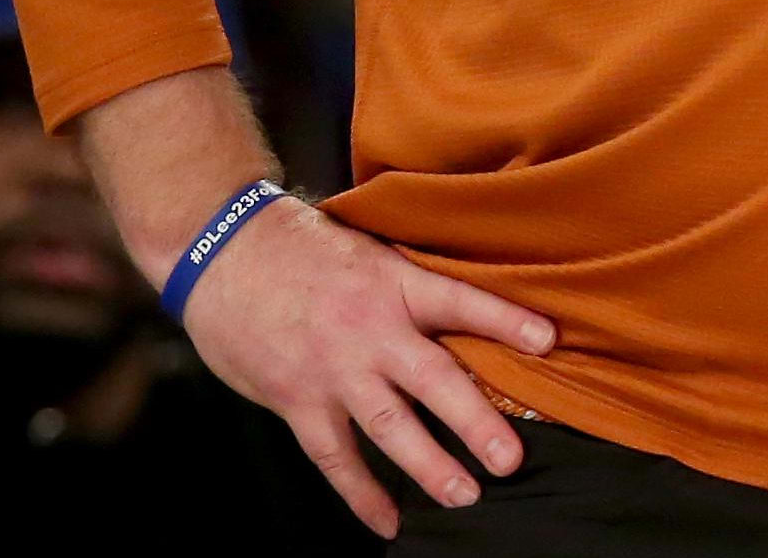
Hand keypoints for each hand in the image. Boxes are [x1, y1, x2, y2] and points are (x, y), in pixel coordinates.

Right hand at [176, 196, 557, 536]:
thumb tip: (457, 312)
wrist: (219, 249)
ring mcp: (333, 369)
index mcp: (391, 281)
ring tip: (465, 495)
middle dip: (475, 421)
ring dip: (429, 466)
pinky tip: (387, 522)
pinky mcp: (297, 399)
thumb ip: (404, 284)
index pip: (458, 300)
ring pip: (389, 426)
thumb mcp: (361, 248)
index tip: (548, 340)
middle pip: (433, 378)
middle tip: (510, 458)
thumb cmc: (295, 245)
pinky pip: (334, 457)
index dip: (504, 319)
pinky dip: (361, 494)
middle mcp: (369, 327)